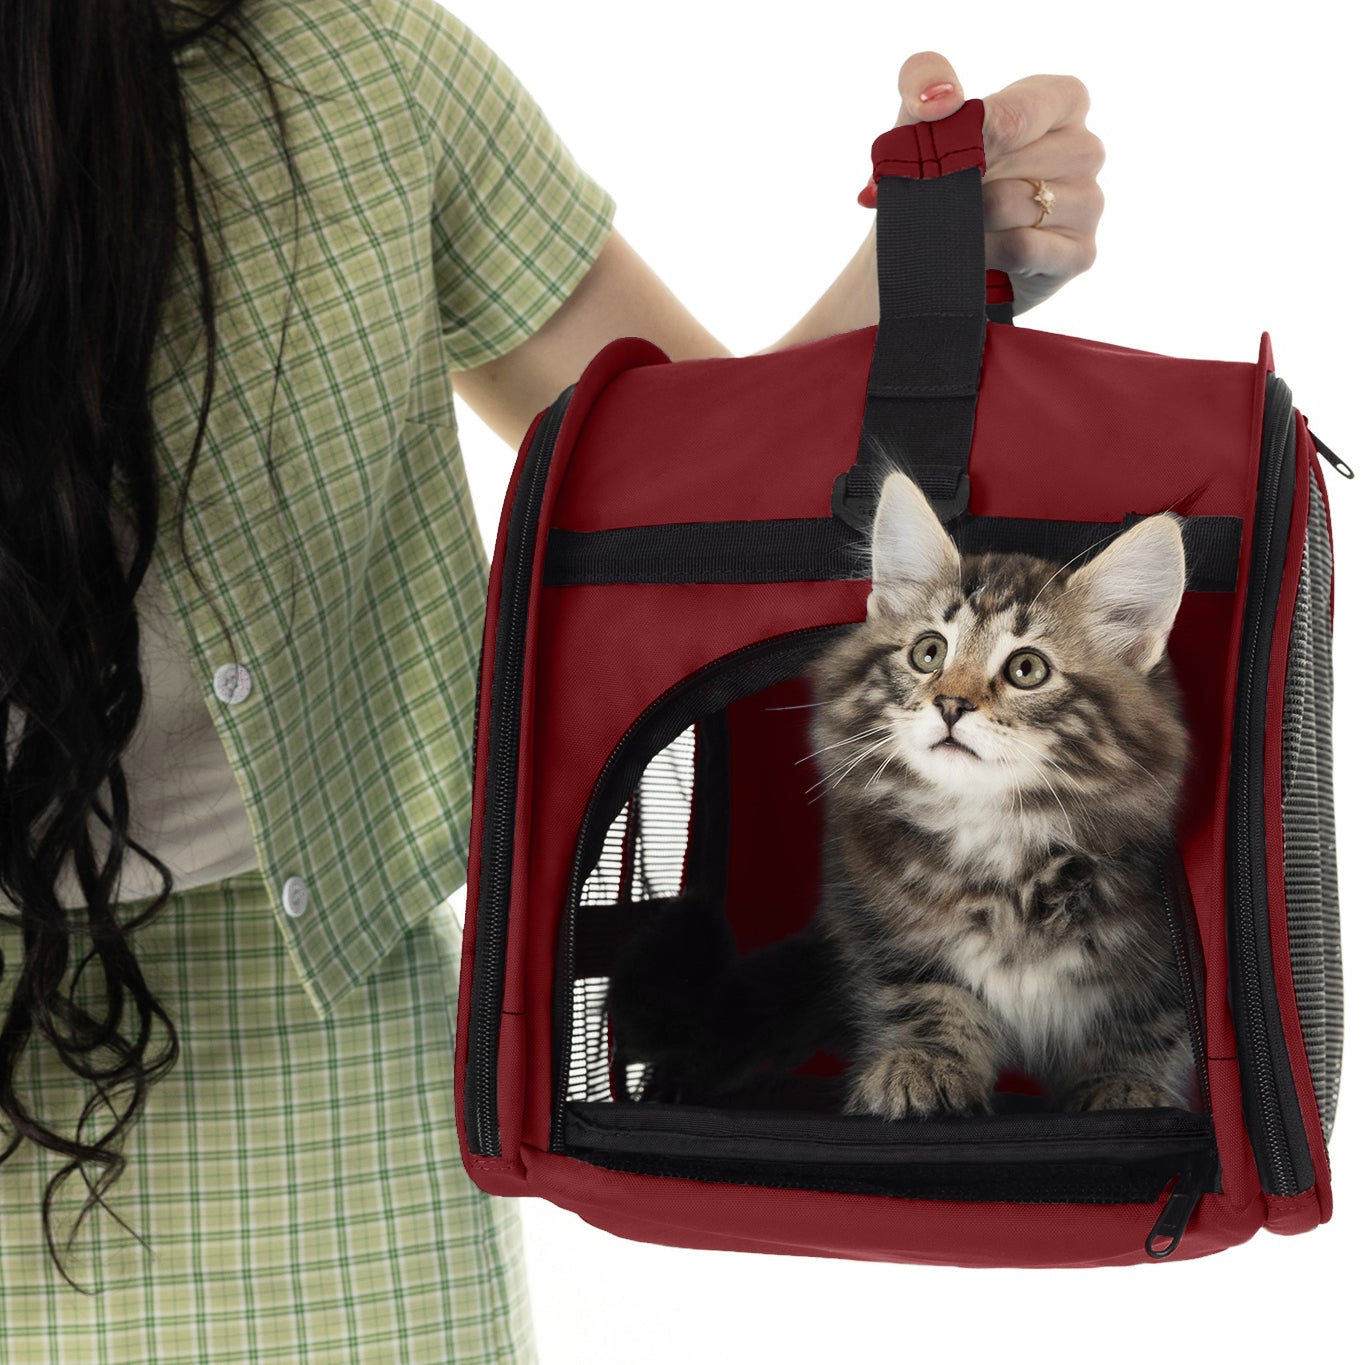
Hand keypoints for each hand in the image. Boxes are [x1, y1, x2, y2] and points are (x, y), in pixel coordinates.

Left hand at [865, 54, 1104, 315]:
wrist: (930, 251)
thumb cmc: (935, 176)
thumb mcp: (920, 117)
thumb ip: (922, 79)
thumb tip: (942, 99)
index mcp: (1061, 103)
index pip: (1027, 108)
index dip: (979, 132)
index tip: (945, 154)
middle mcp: (1085, 149)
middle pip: (1018, 159)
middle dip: (967, 178)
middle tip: (940, 194)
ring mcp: (1088, 202)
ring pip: (1017, 203)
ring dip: (971, 217)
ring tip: (956, 222)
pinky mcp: (1080, 253)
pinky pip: (1024, 247)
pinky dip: (986, 251)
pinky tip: (973, 253)